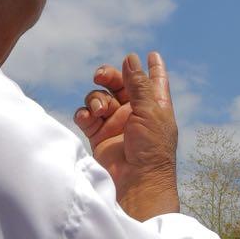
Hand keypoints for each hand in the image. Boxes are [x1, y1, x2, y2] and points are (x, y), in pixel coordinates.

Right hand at [73, 52, 178, 220]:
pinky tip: (89, 118)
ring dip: (96, 99)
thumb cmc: (151, 148)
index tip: (152, 54)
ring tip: (100, 111)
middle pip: (119, 84)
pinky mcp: (98, 136)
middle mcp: (135, 112)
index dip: (154, 67)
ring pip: (99, 98)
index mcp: (155, 106)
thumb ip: (138, 84)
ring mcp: (115, 124)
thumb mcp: (150, 111)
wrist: (136, 183)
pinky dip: (85, 113)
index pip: (155, 81)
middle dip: (109, 76)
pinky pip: (86, 116)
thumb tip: (131, 58)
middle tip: (101, 76)